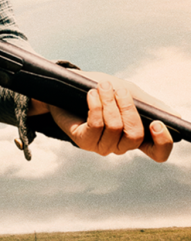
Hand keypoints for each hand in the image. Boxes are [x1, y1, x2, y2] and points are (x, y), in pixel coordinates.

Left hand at [31, 73, 173, 162]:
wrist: (64, 88)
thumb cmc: (100, 90)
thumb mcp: (128, 93)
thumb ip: (149, 105)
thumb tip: (175, 117)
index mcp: (136, 137)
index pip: (157, 153)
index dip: (162, 142)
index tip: (156, 123)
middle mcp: (121, 146)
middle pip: (135, 135)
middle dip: (128, 108)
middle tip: (118, 90)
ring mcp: (101, 146)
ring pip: (115, 128)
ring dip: (109, 102)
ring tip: (101, 86)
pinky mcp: (82, 141)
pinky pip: (96, 125)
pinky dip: (95, 106)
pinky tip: (91, 94)